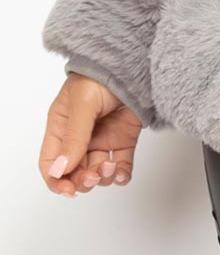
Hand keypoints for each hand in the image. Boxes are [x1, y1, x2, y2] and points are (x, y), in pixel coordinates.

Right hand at [39, 74, 142, 196]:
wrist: (133, 64)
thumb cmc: (100, 76)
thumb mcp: (82, 106)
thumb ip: (74, 138)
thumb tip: (60, 170)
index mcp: (61, 128)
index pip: (50, 163)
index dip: (56, 180)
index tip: (68, 190)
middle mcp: (80, 138)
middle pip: (74, 172)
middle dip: (83, 181)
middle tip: (94, 176)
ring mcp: (103, 140)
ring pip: (97, 172)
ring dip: (103, 177)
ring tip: (111, 167)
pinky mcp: (123, 140)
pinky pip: (120, 166)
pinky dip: (121, 175)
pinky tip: (121, 173)